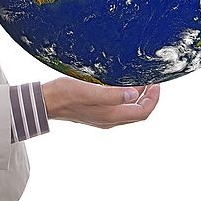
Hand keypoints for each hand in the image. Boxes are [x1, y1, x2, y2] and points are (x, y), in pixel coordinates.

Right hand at [41, 77, 159, 128]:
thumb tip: (133, 93)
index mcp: (111, 116)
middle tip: (151, 81)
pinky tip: (121, 85)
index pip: (142, 112)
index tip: (156, 83)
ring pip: (128, 110)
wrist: (44, 102)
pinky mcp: (96, 112)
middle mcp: (109, 119)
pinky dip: (126, 97)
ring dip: (138, 97)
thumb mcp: (88, 91)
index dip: (153, 99)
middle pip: (137, 112)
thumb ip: (111, 94)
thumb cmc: (63, 95)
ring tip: (139, 80)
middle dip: (148, 97)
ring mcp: (102, 117)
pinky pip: (118, 107)